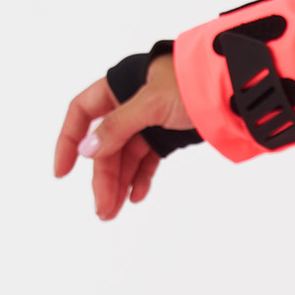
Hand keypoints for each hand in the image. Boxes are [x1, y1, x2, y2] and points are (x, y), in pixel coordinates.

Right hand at [52, 53, 188, 221]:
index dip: (69, 141)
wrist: (232, 89)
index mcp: (118, 86)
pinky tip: (136, 196)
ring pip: (125, 156)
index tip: (63, 171)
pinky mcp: (167, 135)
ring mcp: (148, 121)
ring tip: (113, 211)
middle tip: (102, 208)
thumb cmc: (192, 83)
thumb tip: (87, 150)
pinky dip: (140, 177)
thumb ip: (118, 126)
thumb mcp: (151, 103)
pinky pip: (146, 160)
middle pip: (106, 145)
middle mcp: (129, 103)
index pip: (82, 113)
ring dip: (119, 183)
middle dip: (103, 177)